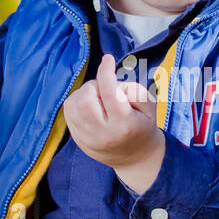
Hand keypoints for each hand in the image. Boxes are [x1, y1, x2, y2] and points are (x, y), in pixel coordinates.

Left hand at [63, 53, 164, 191]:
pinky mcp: (77, 139)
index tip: (108, 59)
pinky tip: (91, 107)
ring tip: (99, 99)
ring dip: (84, 94)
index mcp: (124, 125)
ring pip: (73, 104)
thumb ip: (135, 91)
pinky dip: (77, 102)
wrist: (135, 158)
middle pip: (86, 99)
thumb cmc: (143, 127)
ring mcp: (87, 138)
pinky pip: (69, 111)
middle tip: (106, 90)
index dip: (106, 72)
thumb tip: (112, 82)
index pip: (110, 94)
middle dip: (94, 86)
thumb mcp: (150, 108)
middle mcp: (102, 133)